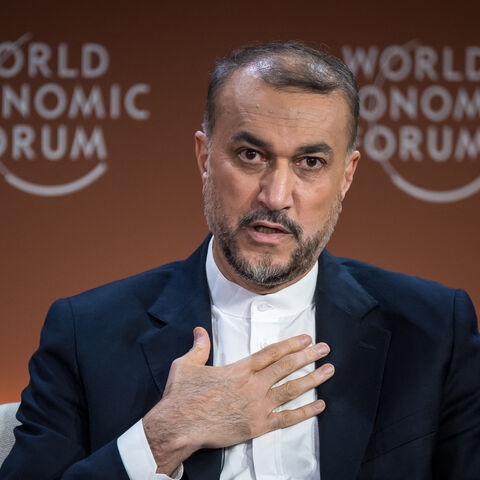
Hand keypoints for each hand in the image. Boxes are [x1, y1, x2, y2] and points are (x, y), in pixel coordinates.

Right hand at [143, 327, 332, 474]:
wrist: (178, 426)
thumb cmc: (182, 396)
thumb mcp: (187, 365)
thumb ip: (199, 347)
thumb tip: (199, 331)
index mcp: (239, 369)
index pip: (270, 352)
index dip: (290, 344)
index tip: (306, 339)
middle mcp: (253, 385)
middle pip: (286, 367)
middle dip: (307, 357)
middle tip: (325, 349)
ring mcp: (257, 406)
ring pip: (291, 390)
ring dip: (312, 380)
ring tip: (328, 371)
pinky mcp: (257, 426)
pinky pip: (286, 419)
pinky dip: (304, 413)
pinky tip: (319, 406)